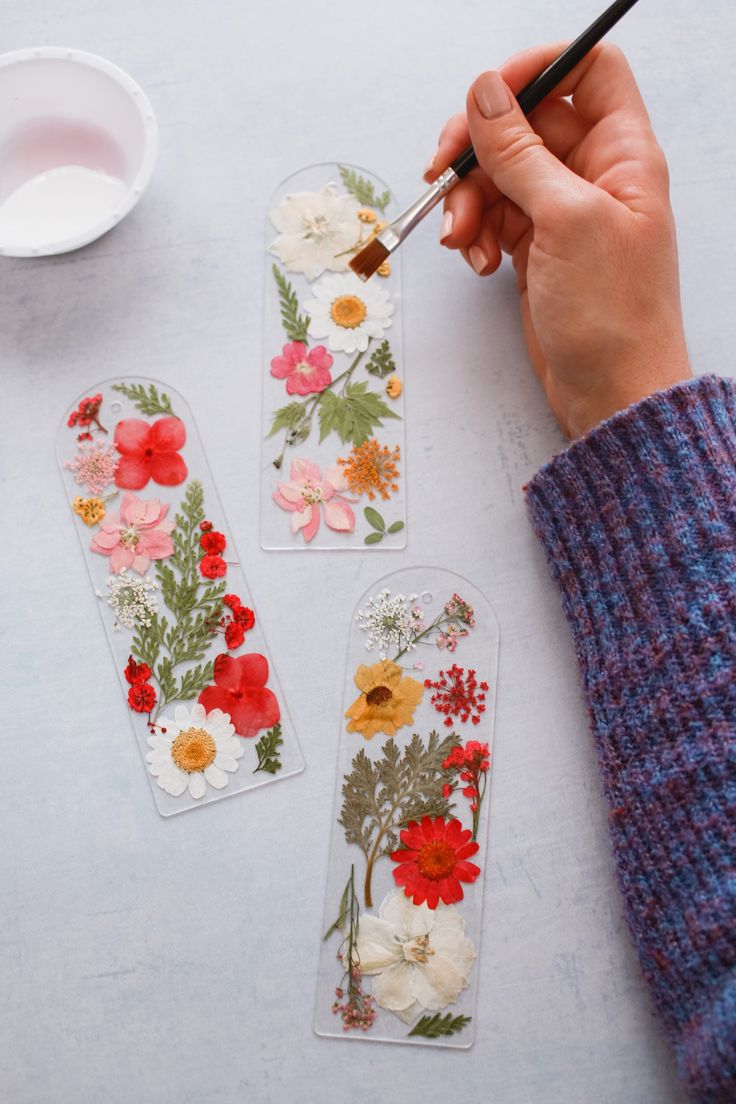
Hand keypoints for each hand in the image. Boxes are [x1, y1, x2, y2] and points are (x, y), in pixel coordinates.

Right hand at [426, 44, 691, 437]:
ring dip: (467, 201)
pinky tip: (477, 263)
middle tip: (440, 172)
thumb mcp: (565, 219)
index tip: (488, 95)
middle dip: (477, 148)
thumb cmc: (611, 313)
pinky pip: (492, 219)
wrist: (611, 392)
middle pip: (524, 124)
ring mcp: (560, 214)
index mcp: (621, 153)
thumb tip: (485, 91)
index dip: (538, 69)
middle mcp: (591, 175)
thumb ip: (521, 153)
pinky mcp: (534, 250)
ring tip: (460, 241)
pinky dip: (474, 235)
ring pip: (498, 175)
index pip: (588, 71)